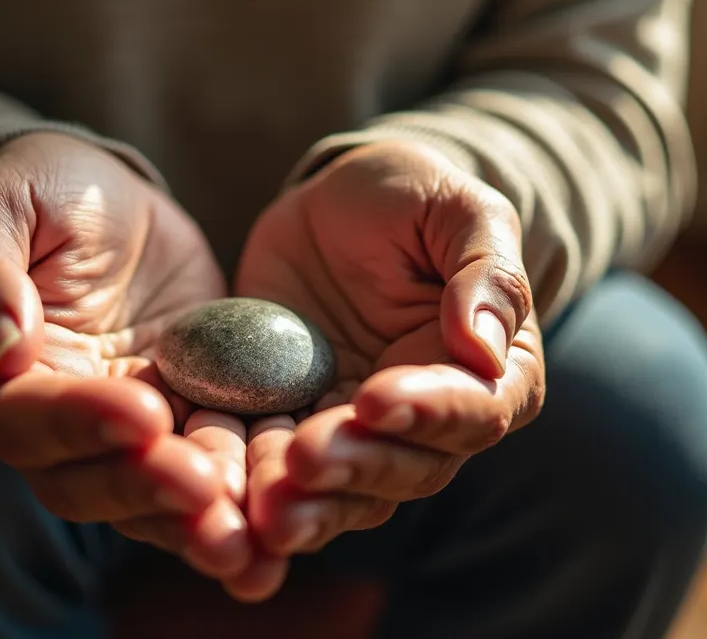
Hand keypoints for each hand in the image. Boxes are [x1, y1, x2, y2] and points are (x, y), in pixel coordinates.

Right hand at [0, 132, 250, 580]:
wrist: (104, 198)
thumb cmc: (41, 189)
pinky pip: (203, 476)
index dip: (78, 422)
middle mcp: (42, 427)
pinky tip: (283, 536)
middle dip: (147, 488)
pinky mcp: (178, 426)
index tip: (142, 412)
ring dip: (195, 524)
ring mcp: (114, 438)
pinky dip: (238, 507)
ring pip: (146, 500)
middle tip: (207, 488)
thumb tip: (1, 349)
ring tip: (252, 540)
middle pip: (83, 481)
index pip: (21, 418)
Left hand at [235, 141, 546, 575]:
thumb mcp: (456, 208)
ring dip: (303, 503)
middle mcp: (432, 421)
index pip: (475, 409)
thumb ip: (486, 271)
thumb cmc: (410, 197)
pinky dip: (246, 487)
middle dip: (354, 470)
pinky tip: (215, 497)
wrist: (332, 205)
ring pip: (341, 490)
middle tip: (303, 462)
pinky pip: (270, 468)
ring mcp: (358, 435)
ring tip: (261, 509)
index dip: (429, 413)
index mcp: (490, 372)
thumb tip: (485, 349)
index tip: (374, 400)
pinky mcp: (292, 428)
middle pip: (405, 467)